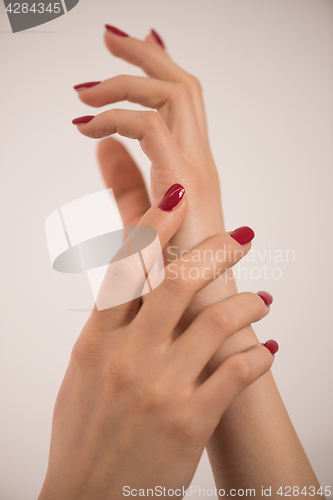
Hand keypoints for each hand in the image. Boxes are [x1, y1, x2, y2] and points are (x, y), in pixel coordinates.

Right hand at [38, 186, 273, 499]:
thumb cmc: (84, 435)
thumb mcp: (84, 372)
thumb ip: (107, 328)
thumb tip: (128, 292)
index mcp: (97, 340)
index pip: (127, 267)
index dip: (153, 225)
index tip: (176, 196)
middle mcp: (129, 356)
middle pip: (178, 281)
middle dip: (215, 248)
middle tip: (243, 234)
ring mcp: (162, 387)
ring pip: (218, 319)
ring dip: (249, 302)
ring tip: (264, 299)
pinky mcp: (192, 419)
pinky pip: (238, 371)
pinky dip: (258, 353)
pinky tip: (267, 348)